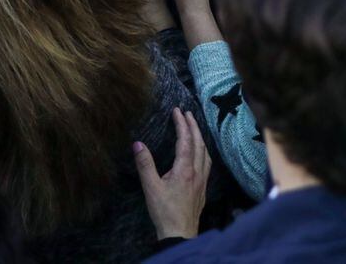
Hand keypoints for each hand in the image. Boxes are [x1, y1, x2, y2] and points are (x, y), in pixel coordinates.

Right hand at [135, 108, 211, 240]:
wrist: (179, 234)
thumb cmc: (164, 211)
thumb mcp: (150, 187)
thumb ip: (145, 164)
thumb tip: (138, 144)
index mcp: (185, 170)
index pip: (186, 140)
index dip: (182, 124)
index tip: (178, 111)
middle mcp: (197, 173)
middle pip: (199, 144)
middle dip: (194, 126)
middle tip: (188, 113)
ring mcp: (202, 182)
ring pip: (206, 154)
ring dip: (200, 138)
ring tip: (195, 129)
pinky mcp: (202, 190)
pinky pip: (207, 164)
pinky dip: (204, 152)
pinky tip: (200, 156)